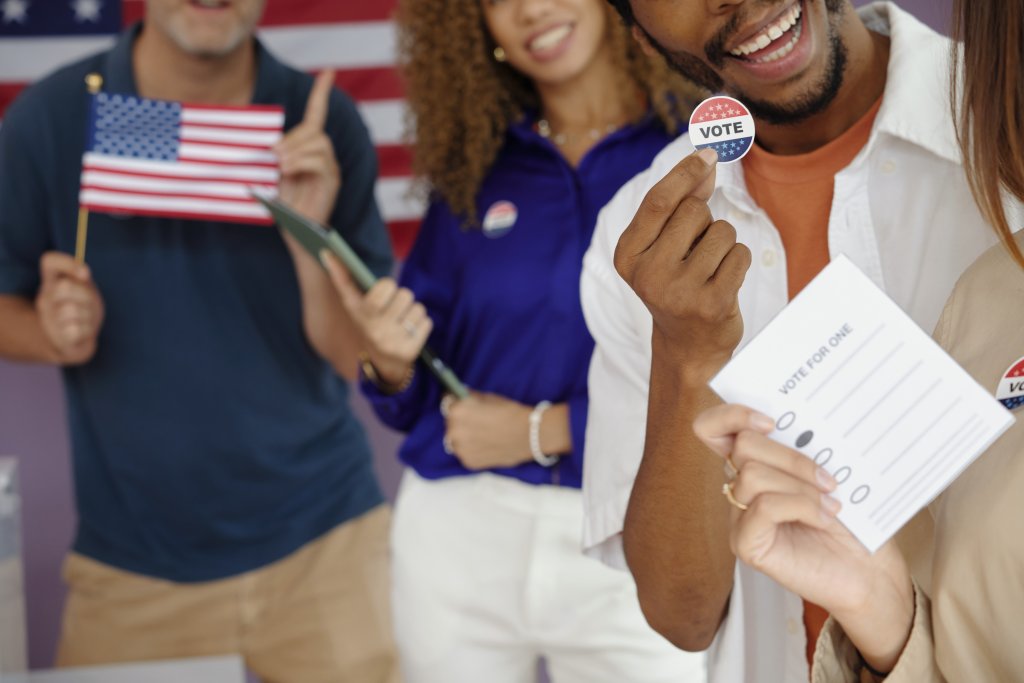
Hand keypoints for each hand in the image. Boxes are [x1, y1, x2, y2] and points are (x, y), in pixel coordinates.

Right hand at [35, 252, 103, 364]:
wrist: (79, 339)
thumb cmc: (84, 308)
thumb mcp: (85, 288)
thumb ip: (82, 276)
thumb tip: (83, 273)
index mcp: (52, 281)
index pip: (50, 260)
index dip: (67, 263)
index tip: (86, 274)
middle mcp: (45, 298)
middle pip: (64, 286)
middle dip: (85, 295)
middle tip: (89, 304)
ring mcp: (48, 318)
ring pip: (72, 309)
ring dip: (88, 315)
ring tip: (86, 319)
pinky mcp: (56, 337)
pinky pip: (74, 330)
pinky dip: (86, 330)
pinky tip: (83, 332)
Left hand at [276, 70, 339, 224]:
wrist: (295, 231)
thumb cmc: (282, 205)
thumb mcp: (273, 174)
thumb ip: (274, 156)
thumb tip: (270, 146)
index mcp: (309, 148)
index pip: (318, 114)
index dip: (322, 92)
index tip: (330, 71)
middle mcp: (324, 155)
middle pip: (314, 130)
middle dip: (292, 138)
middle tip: (272, 155)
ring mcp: (330, 168)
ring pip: (319, 143)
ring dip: (296, 150)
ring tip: (280, 164)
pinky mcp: (332, 181)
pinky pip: (321, 161)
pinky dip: (302, 161)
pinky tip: (288, 169)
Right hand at [323, 251, 430, 385]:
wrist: (382, 361)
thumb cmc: (368, 322)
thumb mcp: (353, 304)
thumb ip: (341, 278)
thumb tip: (326, 252)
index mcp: (361, 315)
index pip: (385, 286)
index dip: (388, 286)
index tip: (383, 292)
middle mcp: (376, 330)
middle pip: (405, 294)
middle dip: (402, 298)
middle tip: (394, 309)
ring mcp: (393, 342)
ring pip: (417, 308)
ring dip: (412, 312)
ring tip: (401, 321)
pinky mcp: (411, 350)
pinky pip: (426, 322)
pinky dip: (421, 325)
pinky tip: (410, 332)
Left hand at [444, 392, 533, 469]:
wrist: (529, 434)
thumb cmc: (509, 412)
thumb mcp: (487, 398)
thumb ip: (469, 398)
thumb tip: (459, 396)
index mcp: (457, 411)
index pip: (447, 402)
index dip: (455, 402)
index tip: (460, 403)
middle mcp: (454, 431)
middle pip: (450, 422)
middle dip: (460, 420)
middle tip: (476, 420)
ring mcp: (460, 449)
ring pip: (455, 439)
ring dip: (464, 436)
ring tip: (481, 434)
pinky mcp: (468, 462)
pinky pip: (464, 452)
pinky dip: (472, 449)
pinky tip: (486, 445)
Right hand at [614, 149, 750, 383]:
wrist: (688, 347)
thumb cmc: (677, 285)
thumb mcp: (666, 246)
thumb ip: (679, 204)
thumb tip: (705, 161)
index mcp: (628, 256)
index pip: (658, 201)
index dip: (686, 172)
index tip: (709, 153)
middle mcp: (648, 274)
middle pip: (694, 211)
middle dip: (705, 221)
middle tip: (696, 253)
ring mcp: (679, 291)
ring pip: (723, 231)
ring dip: (725, 244)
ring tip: (710, 271)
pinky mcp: (711, 304)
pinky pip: (741, 255)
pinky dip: (739, 262)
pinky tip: (725, 283)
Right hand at [694, 403, 914, 671]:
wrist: (870, 573)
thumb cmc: (854, 524)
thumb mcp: (833, 473)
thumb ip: (808, 447)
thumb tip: (804, 420)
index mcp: (756, 463)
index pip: (712, 429)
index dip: (731, 415)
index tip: (771, 421)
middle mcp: (741, 488)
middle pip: (742, 446)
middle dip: (790, 456)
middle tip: (828, 478)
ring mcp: (740, 516)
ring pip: (752, 475)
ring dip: (800, 485)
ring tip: (831, 503)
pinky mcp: (745, 543)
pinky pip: (763, 507)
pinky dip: (801, 507)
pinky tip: (824, 518)